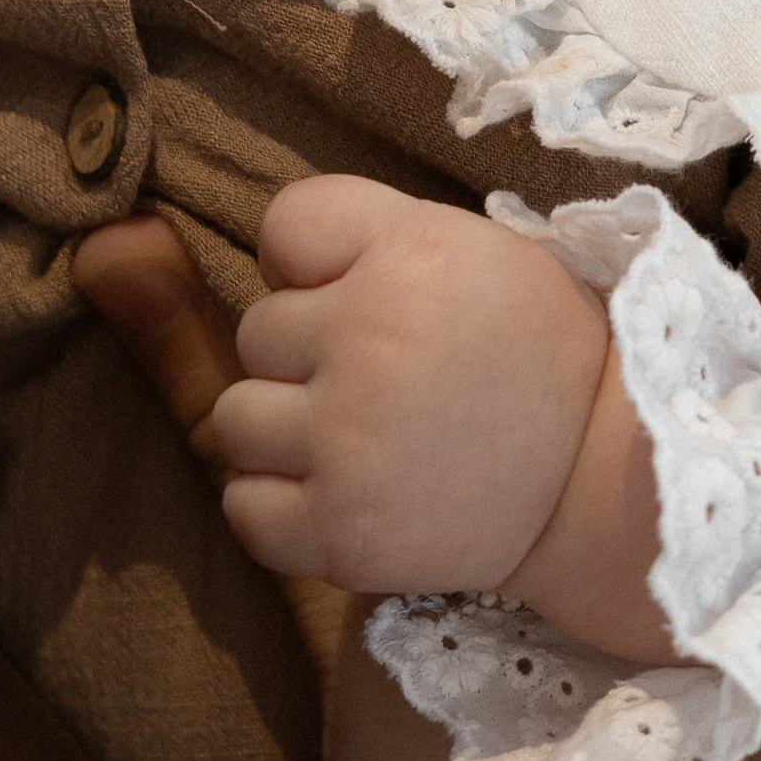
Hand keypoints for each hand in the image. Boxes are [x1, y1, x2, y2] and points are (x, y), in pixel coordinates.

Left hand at [200, 175, 622, 603]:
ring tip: (360, 437)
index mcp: (410, 253)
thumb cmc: (522, 349)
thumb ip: (342, 226)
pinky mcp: (344, 534)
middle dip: (307, 352)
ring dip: (283, 430)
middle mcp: (373, 341)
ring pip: (235, 419)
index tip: (378, 297)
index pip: (286, 228)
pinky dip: (278, 505)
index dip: (321, 266)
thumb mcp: (459, 245)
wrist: (600, 479)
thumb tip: (160, 251)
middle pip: (257, 330)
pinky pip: (243, 508)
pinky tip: (340, 491)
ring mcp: (352, 444)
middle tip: (389, 380)